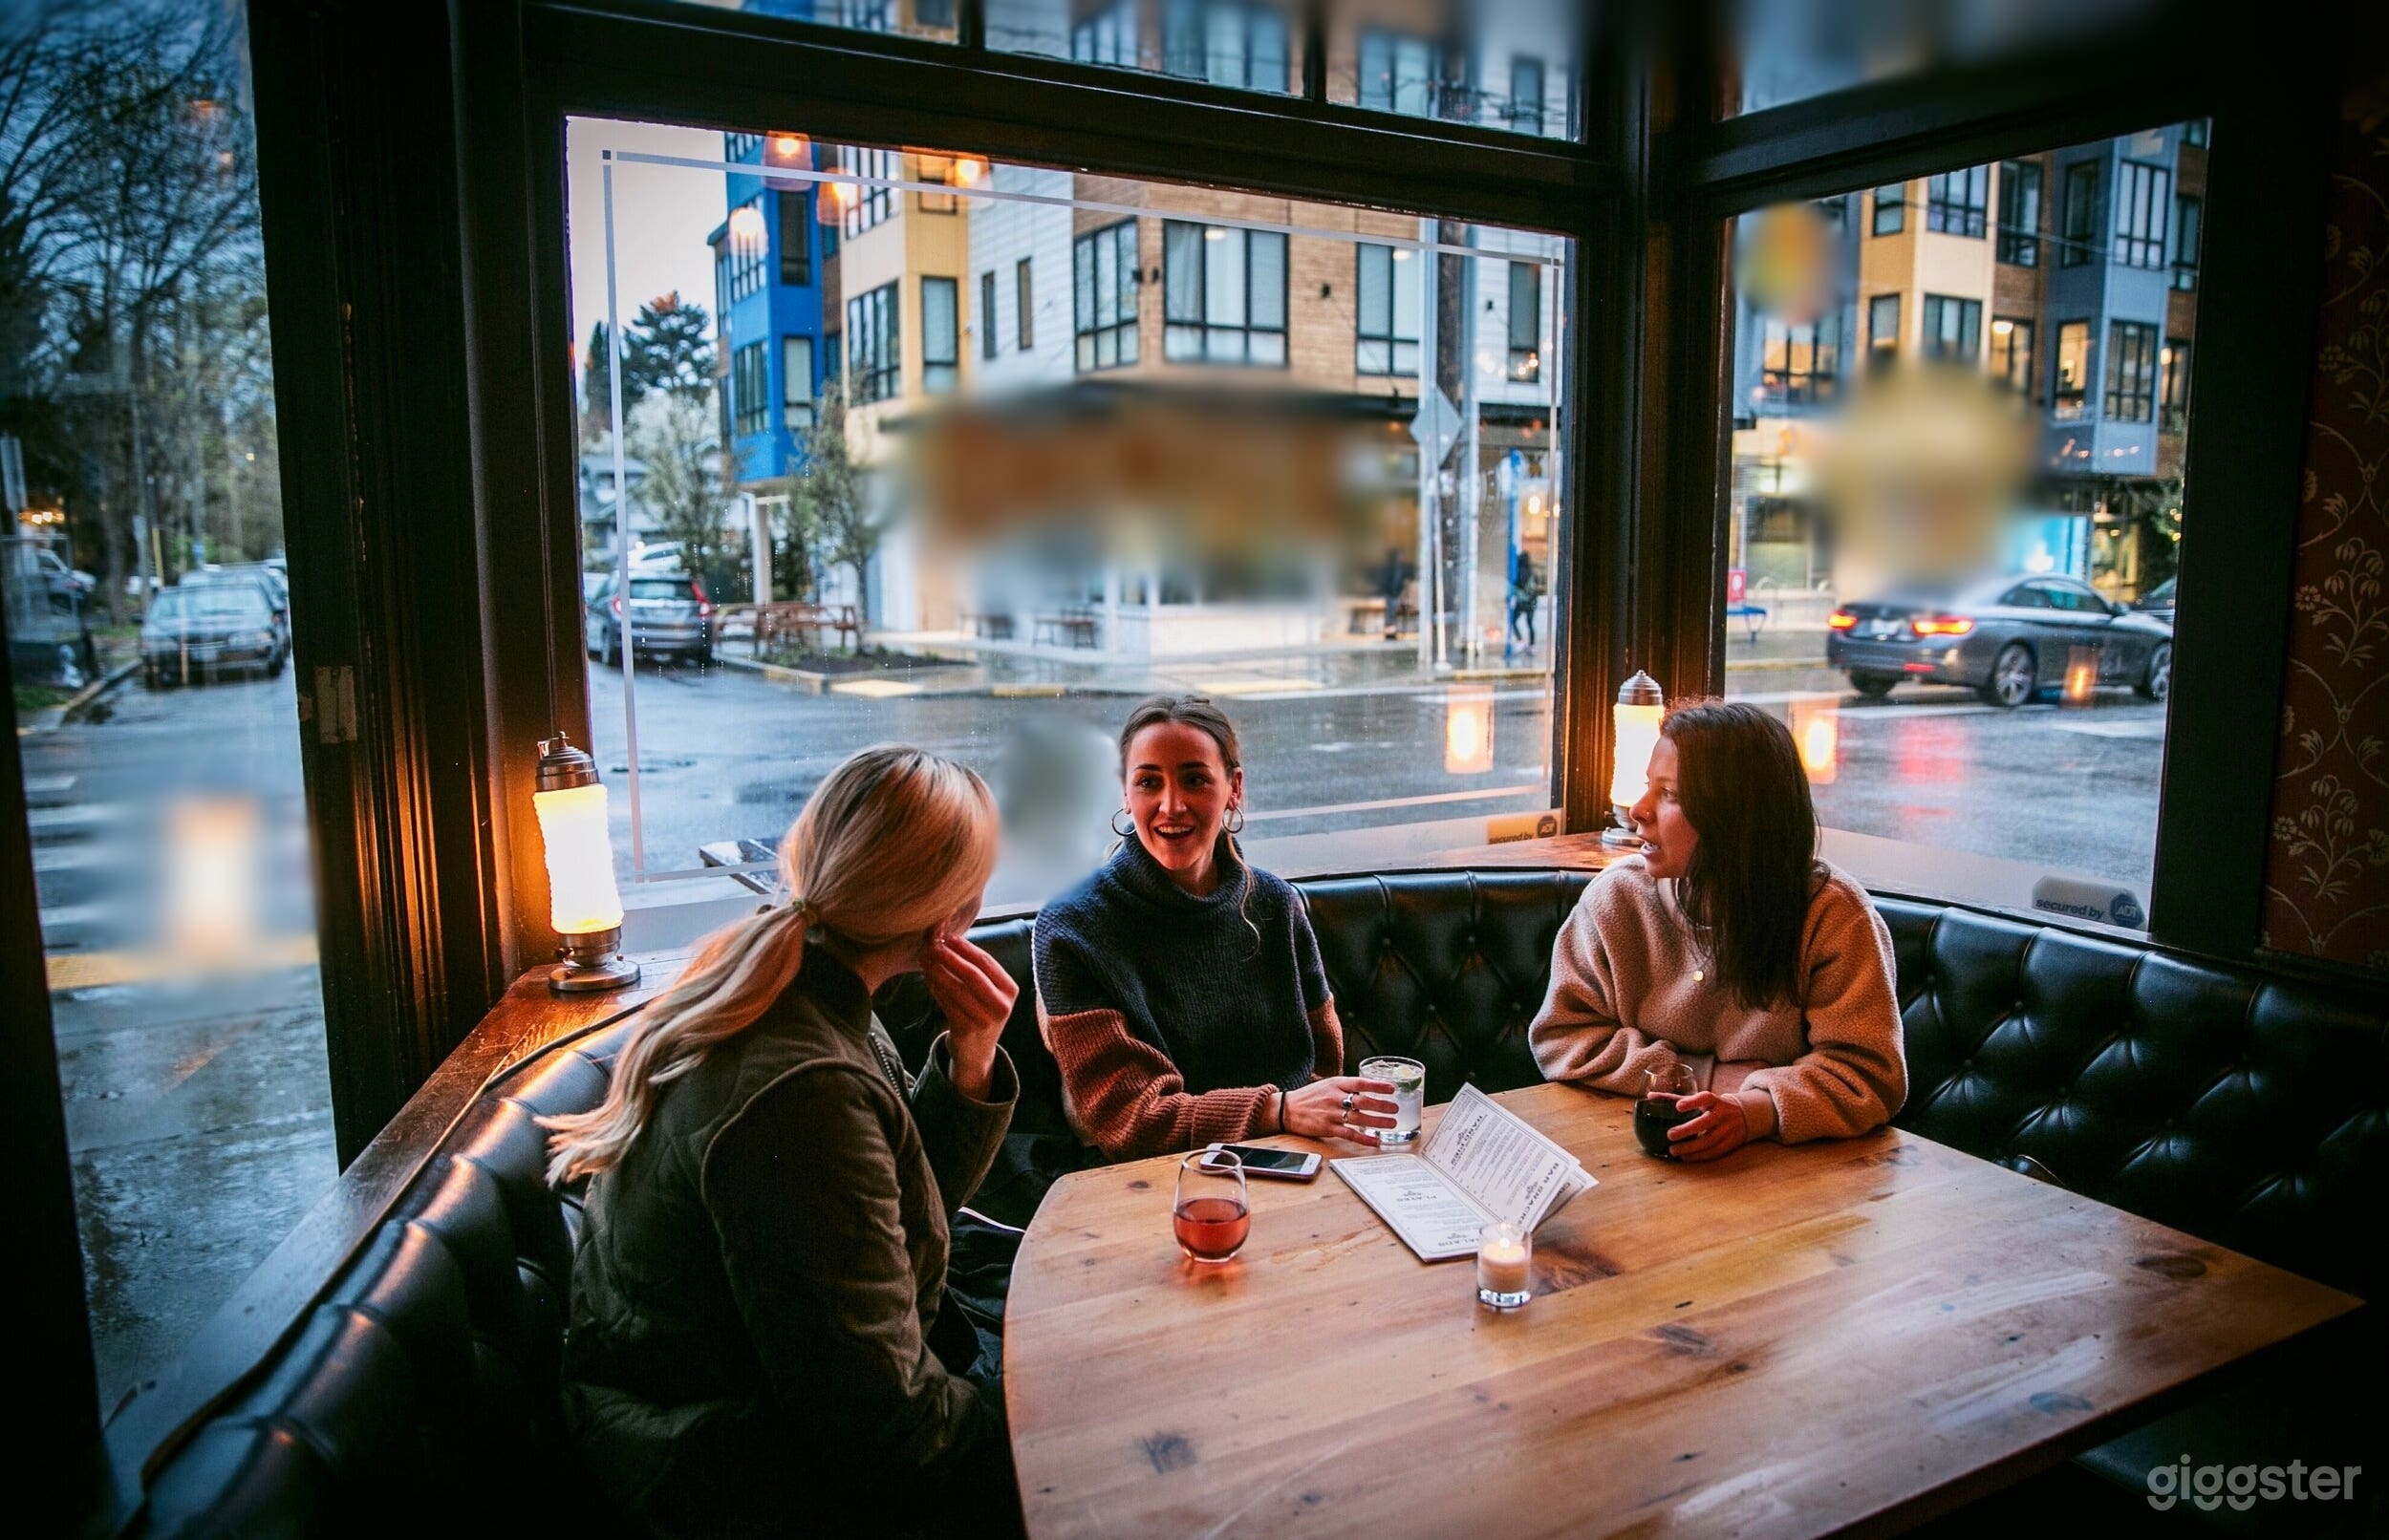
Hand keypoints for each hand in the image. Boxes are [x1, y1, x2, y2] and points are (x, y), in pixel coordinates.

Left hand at [923, 933, 1016, 1100]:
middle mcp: (1002, 1005)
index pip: (987, 962)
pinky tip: (928, 977)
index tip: (948, 936)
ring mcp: (985, 1020)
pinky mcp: (967, 1030)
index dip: (965, 947)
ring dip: (938, 971)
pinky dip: (935, 988)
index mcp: (1010, 990)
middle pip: (973, 974)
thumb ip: (976, 968)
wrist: (977, 1051)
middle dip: (950, 957)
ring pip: (957, 988)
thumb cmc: (981, 1011)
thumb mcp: (989, 991)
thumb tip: (950, 938)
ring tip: (925, 959)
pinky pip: (947, 1003)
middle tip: (933, 945)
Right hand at [1281, 1076, 1398, 1144]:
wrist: (1287, 1108)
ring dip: (1377, 1122)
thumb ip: (1346, 1087)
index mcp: (1336, 1084)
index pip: (1360, 1083)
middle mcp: (1334, 1097)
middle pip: (1362, 1101)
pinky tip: (1374, 1141)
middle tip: (1396, 1109)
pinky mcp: (1327, 1128)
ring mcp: (1331, 1113)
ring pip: (1359, 1118)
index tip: (1392, 1089)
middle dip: (1381, 1106)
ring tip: (1391, 1124)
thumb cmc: (1310, 1096)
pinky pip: (1348, 1134)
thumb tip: (1368, 1090)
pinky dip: (1363, 1138)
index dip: (1377, 1085)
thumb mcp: (1328, 1084)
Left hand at [1666, 1090, 1750, 1161]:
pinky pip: (1714, 1151)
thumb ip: (1675, 1098)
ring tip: (1673, 1150)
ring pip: (1710, 1140)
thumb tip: (1650, 1096)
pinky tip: (1685, 1157)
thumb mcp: (1700, 1099)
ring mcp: (1728, 1129)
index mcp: (1715, 1100)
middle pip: (1707, 1122)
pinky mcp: (1730, 1143)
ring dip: (1691, 1147)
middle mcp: (1723, 1114)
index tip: (1678, 1106)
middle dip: (1688, 1130)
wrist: (1744, 1116)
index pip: (1705, 1098)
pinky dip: (1699, 1156)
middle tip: (1670, 1135)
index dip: (1692, 1102)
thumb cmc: (1713, 1106)